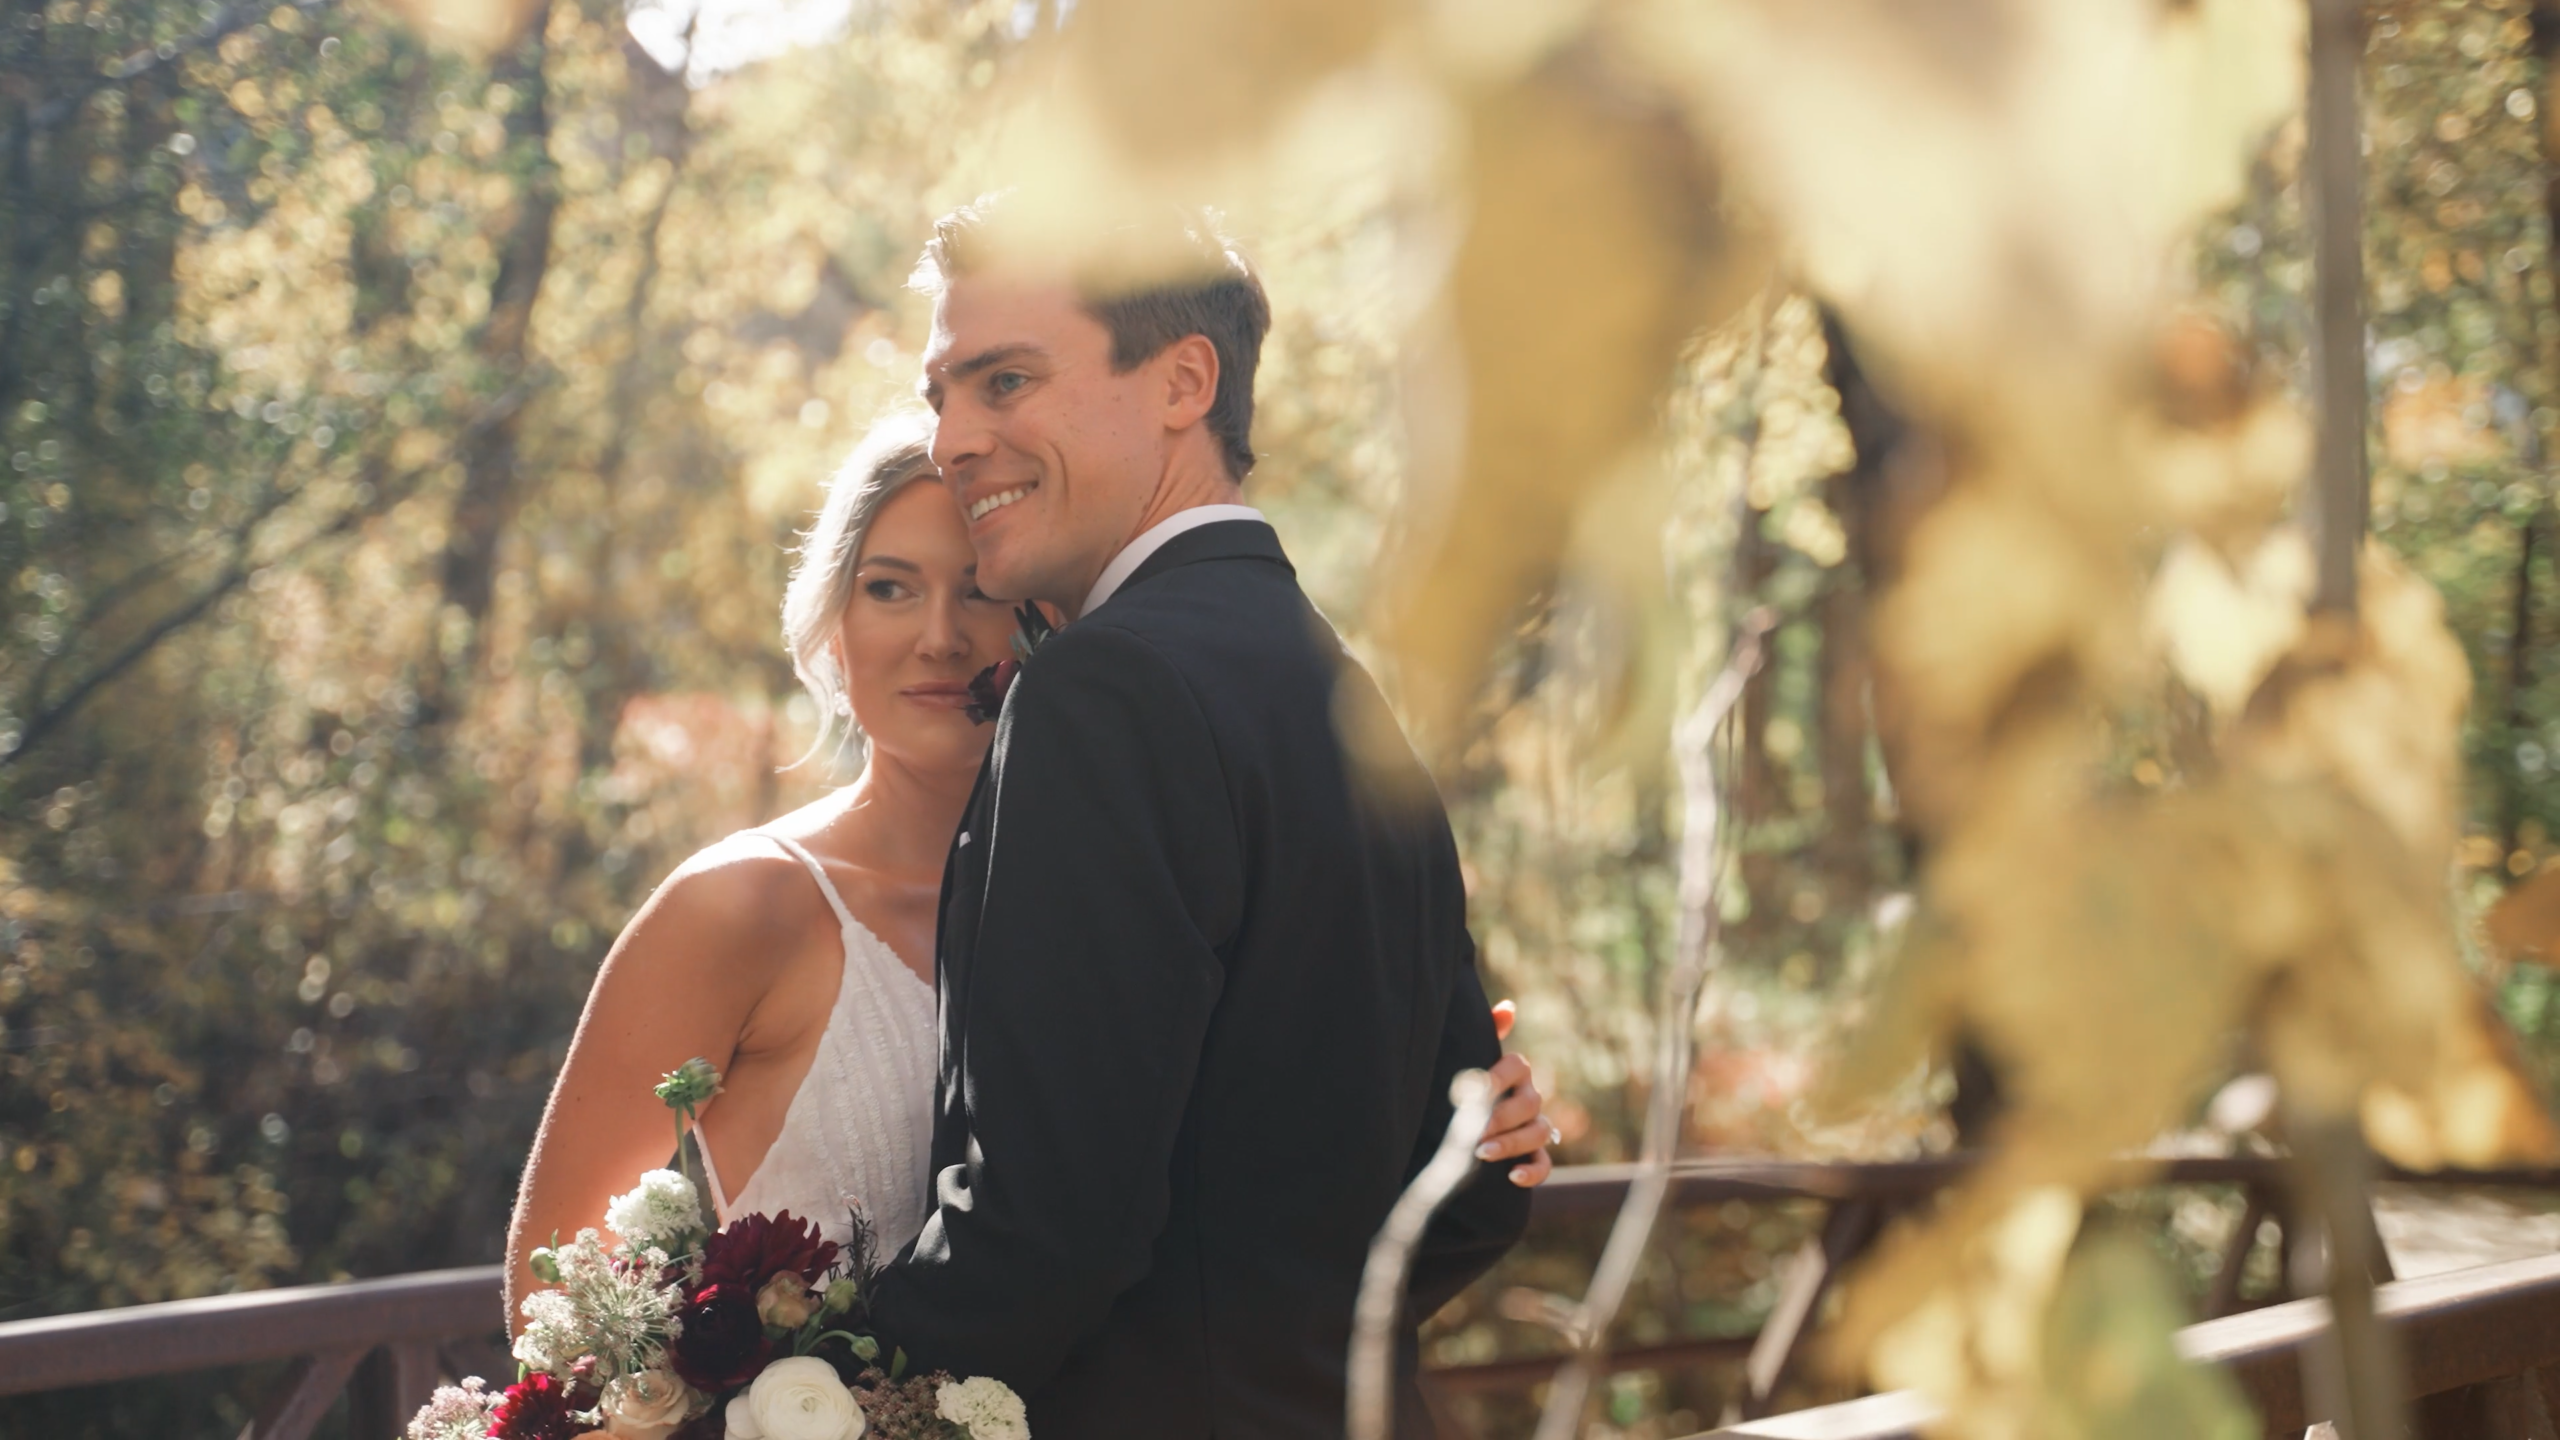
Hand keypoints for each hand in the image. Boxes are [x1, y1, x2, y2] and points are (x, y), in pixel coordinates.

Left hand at [1477, 999, 1556, 1187]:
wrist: (1455, 1129)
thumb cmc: (1463, 1087)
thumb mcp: (1468, 1059)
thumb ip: (1487, 1034)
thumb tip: (1508, 1008)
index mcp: (1515, 1072)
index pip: (1517, 1066)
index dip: (1499, 1076)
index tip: (1477, 1088)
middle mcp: (1529, 1097)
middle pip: (1530, 1103)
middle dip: (1502, 1116)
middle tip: (1475, 1128)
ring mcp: (1534, 1127)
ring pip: (1539, 1132)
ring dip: (1512, 1143)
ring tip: (1482, 1153)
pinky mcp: (1533, 1157)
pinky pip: (1545, 1165)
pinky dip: (1532, 1172)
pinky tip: (1513, 1177)